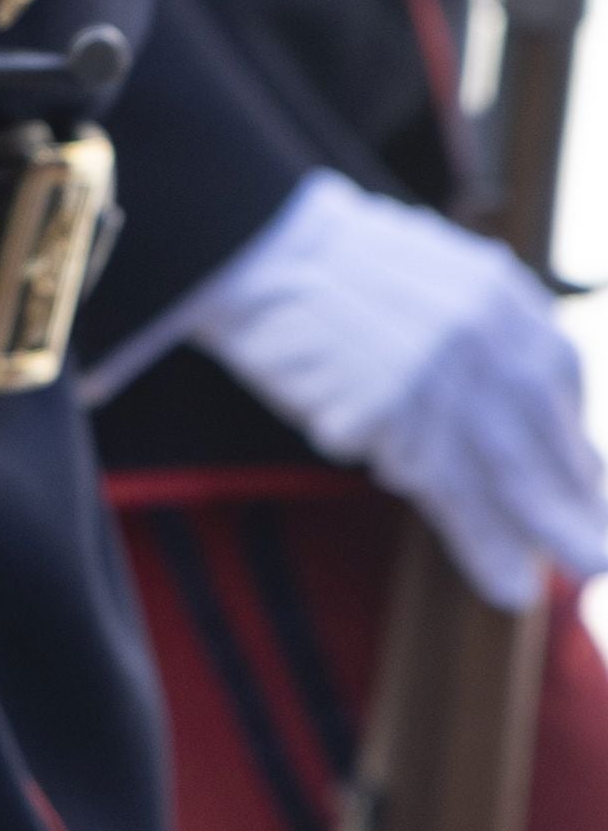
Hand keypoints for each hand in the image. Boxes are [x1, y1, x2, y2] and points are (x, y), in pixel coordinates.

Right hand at [188, 167, 605, 608]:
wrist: (256, 244)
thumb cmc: (333, 263)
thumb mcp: (429, 270)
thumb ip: (479, 323)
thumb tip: (529, 397)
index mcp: (494, 287)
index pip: (558, 372)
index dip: (574, 437)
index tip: (585, 481)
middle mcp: (478, 329)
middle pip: (544, 431)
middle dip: (579, 499)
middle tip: (600, 552)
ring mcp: (436, 371)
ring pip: (508, 473)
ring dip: (549, 532)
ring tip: (582, 573)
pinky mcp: (390, 410)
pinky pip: (449, 493)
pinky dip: (483, 544)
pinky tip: (508, 585)